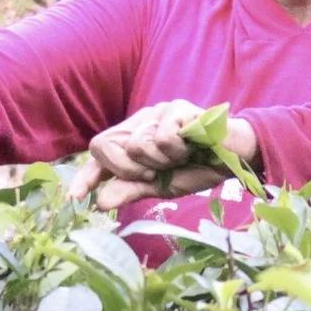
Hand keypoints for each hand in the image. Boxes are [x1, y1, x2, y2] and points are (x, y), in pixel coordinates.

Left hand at [68, 101, 257, 210]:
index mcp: (132, 139)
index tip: (76, 197)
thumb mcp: (160, 186)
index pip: (99, 153)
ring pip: (135, 145)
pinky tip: (192, 146)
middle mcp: (139, 121)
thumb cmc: (196, 168)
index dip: (87, 175)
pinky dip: (178, 151)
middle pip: (106, 147)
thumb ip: (131, 190)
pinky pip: (162, 138)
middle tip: (155, 174)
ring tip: (181, 157)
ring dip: (161, 162)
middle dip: (129, 170)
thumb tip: (99, 202)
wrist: (234, 157)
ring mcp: (156, 111)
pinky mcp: (176, 108)